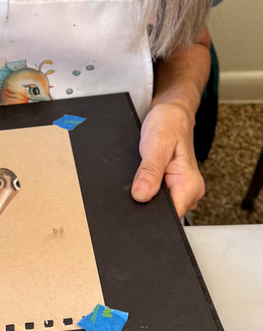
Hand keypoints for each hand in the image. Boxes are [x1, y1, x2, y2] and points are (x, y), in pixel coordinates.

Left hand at [130, 102, 204, 217]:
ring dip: (148, 194)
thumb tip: (141, 195)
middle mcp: (190, 191)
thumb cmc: (169, 124)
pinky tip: (146, 176)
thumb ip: (149, 171)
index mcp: (189, 184)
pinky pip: (160, 197)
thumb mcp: (156, 144)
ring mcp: (183, 190)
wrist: (173, 114)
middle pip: (166, 213)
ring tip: (145, 173)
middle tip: (140, 180)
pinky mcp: (174, 187)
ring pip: (162, 205)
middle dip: (148, 202)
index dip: (153, 213)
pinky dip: (149, 189)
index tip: (140, 200)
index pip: (172, 216)